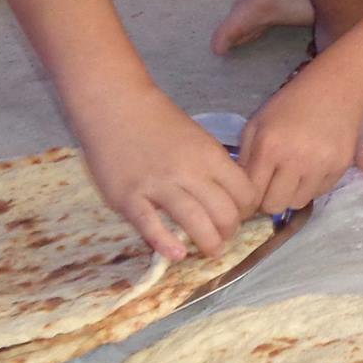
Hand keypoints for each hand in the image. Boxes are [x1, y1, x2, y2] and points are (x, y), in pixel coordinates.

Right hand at [76, 85, 260, 260]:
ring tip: (211, 250)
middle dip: (229, 231)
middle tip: (224, 237)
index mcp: (210, 155)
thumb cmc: (160, 122)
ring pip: (194, 221)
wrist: (116, 107)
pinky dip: (166, 243)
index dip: (246, 210)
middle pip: (224, 212)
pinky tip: (177, 254)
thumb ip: (212, 166)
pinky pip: (150, 227)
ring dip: (208, 242)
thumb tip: (229, 196)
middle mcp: (189, 171)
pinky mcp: (128, 197)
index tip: (239, 216)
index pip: (244, 192)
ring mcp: (157, 185)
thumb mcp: (198, 139)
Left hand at [240, 65, 362, 215]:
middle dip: (269, 199)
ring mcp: (322, 165)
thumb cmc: (290, 104)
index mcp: (269, 148)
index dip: (248, 198)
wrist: (335, 88)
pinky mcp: (341, 167)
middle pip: (275, 206)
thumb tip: (241, 191)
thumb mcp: (257, 124)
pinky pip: (319, 192)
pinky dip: (312, 185)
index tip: (251, 194)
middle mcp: (296, 160)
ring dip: (291, 194)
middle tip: (272, 186)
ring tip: (292, 176)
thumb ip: (246, 158)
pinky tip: (312, 166)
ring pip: (298, 203)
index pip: (252, 194)